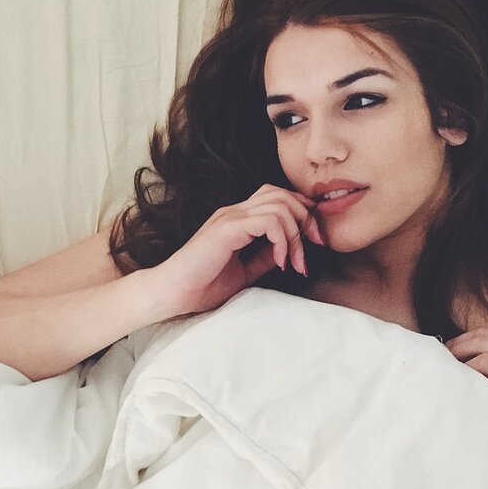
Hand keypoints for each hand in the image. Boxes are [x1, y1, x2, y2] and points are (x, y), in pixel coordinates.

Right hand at [152, 184, 325, 317]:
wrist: (172, 294)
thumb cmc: (201, 285)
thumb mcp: (244, 272)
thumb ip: (264, 258)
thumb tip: (288, 252)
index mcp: (238, 219)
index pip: (278, 197)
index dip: (301, 214)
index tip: (313, 244)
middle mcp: (235, 212)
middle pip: (283, 194)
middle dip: (307, 219)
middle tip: (315, 248)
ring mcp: (230, 218)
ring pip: (280, 205)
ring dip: (297, 235)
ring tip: (296, 263)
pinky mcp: (227, 229)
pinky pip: (268, 221)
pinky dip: (283, 241)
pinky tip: (281, 262)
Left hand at [445, 328, 487, 470]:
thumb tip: (473, 373)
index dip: (463, 340)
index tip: (446, 353)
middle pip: (485, 341)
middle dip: (455, 348)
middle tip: (437, 363)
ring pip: (486, 361)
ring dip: (459, 368)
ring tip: (444, 381)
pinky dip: (472, 392)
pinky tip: (460, 402)